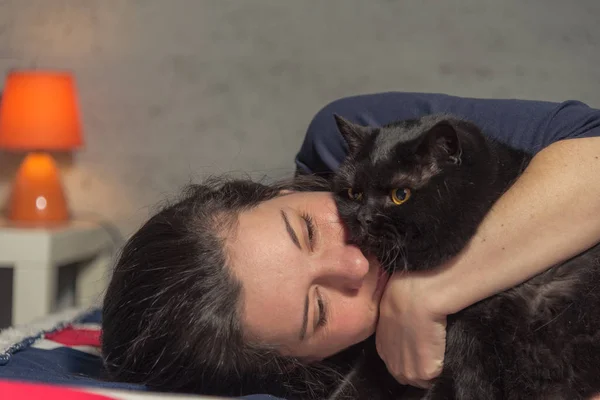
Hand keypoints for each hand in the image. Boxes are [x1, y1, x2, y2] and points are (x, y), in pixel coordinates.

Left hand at [375, 269, 447, 387]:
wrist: (416, 298)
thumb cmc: (404, 293)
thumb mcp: (389, 307)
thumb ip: (393, 323)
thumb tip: (403, 319)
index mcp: (382, 347)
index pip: (395, 361)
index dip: (409, 356)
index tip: (419, 346)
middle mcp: (390, 362)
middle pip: (406, 374)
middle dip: (418, 365)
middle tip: (431, 351)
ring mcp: (407, 370)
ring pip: (420, 380)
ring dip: (429, 368)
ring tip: (438, 351)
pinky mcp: (425, 373)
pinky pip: (435, 377)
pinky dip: (441, 368)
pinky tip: (444, 351)